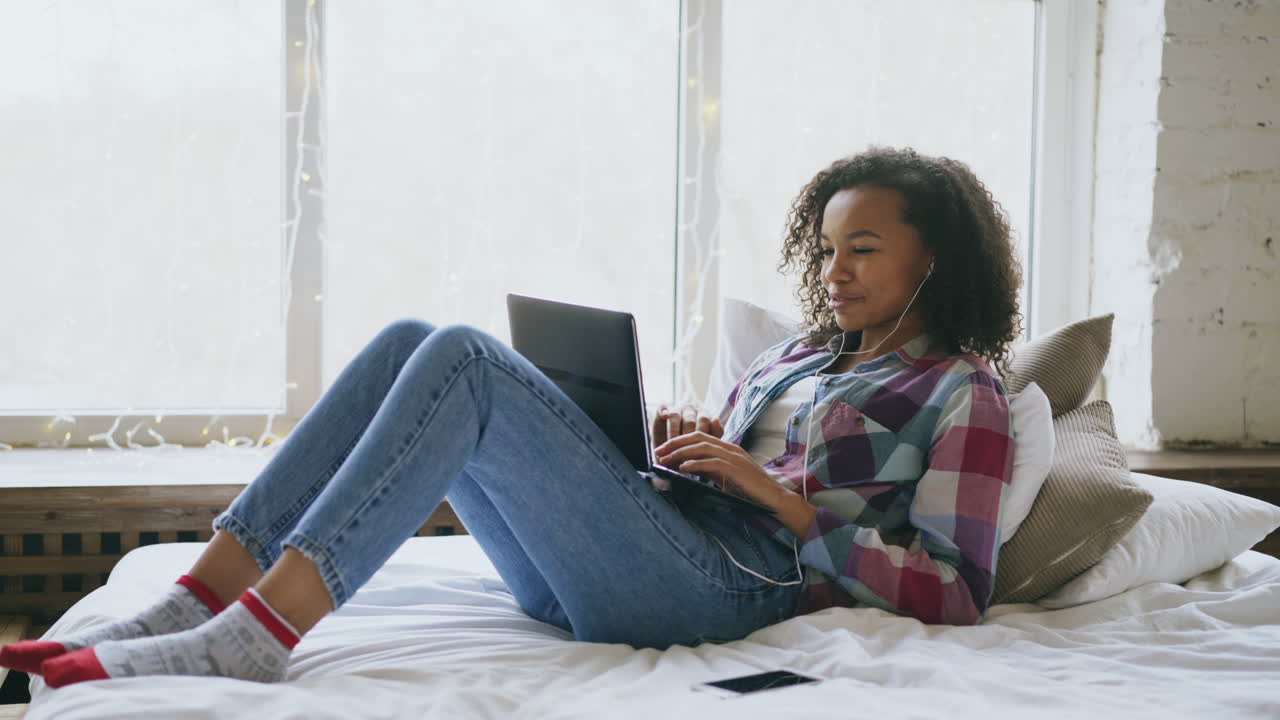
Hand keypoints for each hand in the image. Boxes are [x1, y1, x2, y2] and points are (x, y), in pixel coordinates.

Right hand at [651, 404, 722, 447]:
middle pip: (690, 420)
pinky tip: (665, 417)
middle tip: (685, 452)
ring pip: (675, 416)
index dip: (701, 435)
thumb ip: (715, 432)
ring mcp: (677, 409)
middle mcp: (691, 410)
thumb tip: (716, 420)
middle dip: (687, 437)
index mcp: (704, 416)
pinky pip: (662, 407)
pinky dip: (663, 411)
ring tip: (672, 446)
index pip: (705, 421)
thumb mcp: (706, 443)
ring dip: (673, 432)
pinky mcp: (663, 410)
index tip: (699, 449)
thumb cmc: (692, 449)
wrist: (672, 455)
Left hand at [653, 431, 781, 508]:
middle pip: (698, 438)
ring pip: (703, 447)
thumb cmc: (749, 489)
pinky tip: (684, 468)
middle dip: (675, 443)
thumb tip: (686, 466)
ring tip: (666, 460)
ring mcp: (734, 457)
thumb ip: (709, 468)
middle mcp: (730, 448)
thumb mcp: (725, 476)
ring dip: (681, 452)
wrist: (772, 498)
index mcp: (728, 447)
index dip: (679, 440)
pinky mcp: (736, 469)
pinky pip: (712, 462)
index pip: (699, 436)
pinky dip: (696, 464)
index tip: (663, 449)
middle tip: (658, 452)